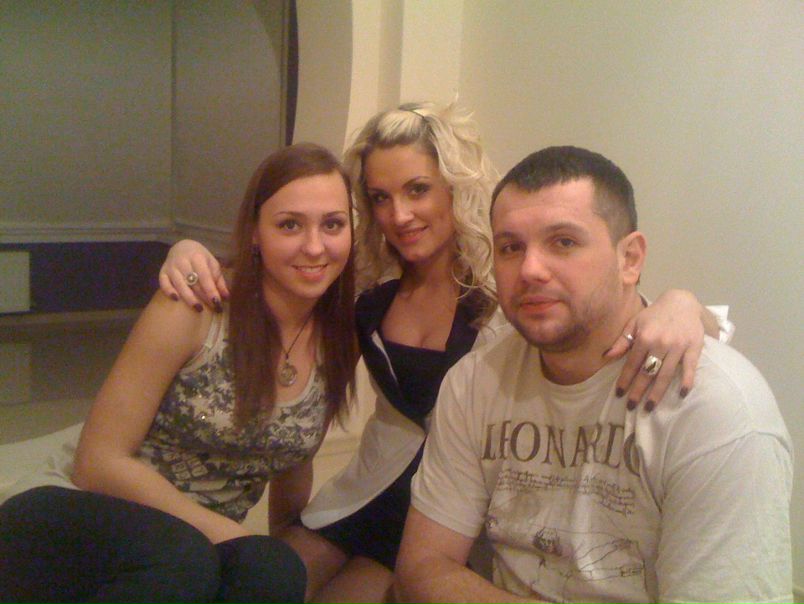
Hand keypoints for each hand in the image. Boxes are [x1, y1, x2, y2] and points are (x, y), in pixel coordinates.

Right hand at [158, 240, 228, 311]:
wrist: (181, 247)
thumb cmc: (200, 257)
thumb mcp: (212, 264)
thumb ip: (218, 280)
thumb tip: (226, 297)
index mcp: (197, 257)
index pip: (204, 276)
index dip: (210, 290)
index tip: (217, 302)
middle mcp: (182, 261)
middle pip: (193, 282)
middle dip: (203, 296)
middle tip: (212, 308)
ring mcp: (171, 267)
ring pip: (179, 284)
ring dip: (189, 298)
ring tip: (198, 309)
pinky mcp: (162, 272)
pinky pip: (163, 283)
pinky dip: (169, 291)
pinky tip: (176, 300)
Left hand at [605, 289, 704, 410]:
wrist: (682, 302)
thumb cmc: (655, 315)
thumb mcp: (635, 323)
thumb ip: (622, 340)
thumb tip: (607, 356)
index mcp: (644, 337)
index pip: (632, 363)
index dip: (625, 379)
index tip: (619, 394)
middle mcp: (660, 343)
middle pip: (647, 372)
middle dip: (638, 391)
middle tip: (631, 407)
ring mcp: (678, 346)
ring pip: (666, 374)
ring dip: (657, 392)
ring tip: (649, 407)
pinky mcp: (694, 347)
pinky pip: (690, 367)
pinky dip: (687, 380)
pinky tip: (682, 394)